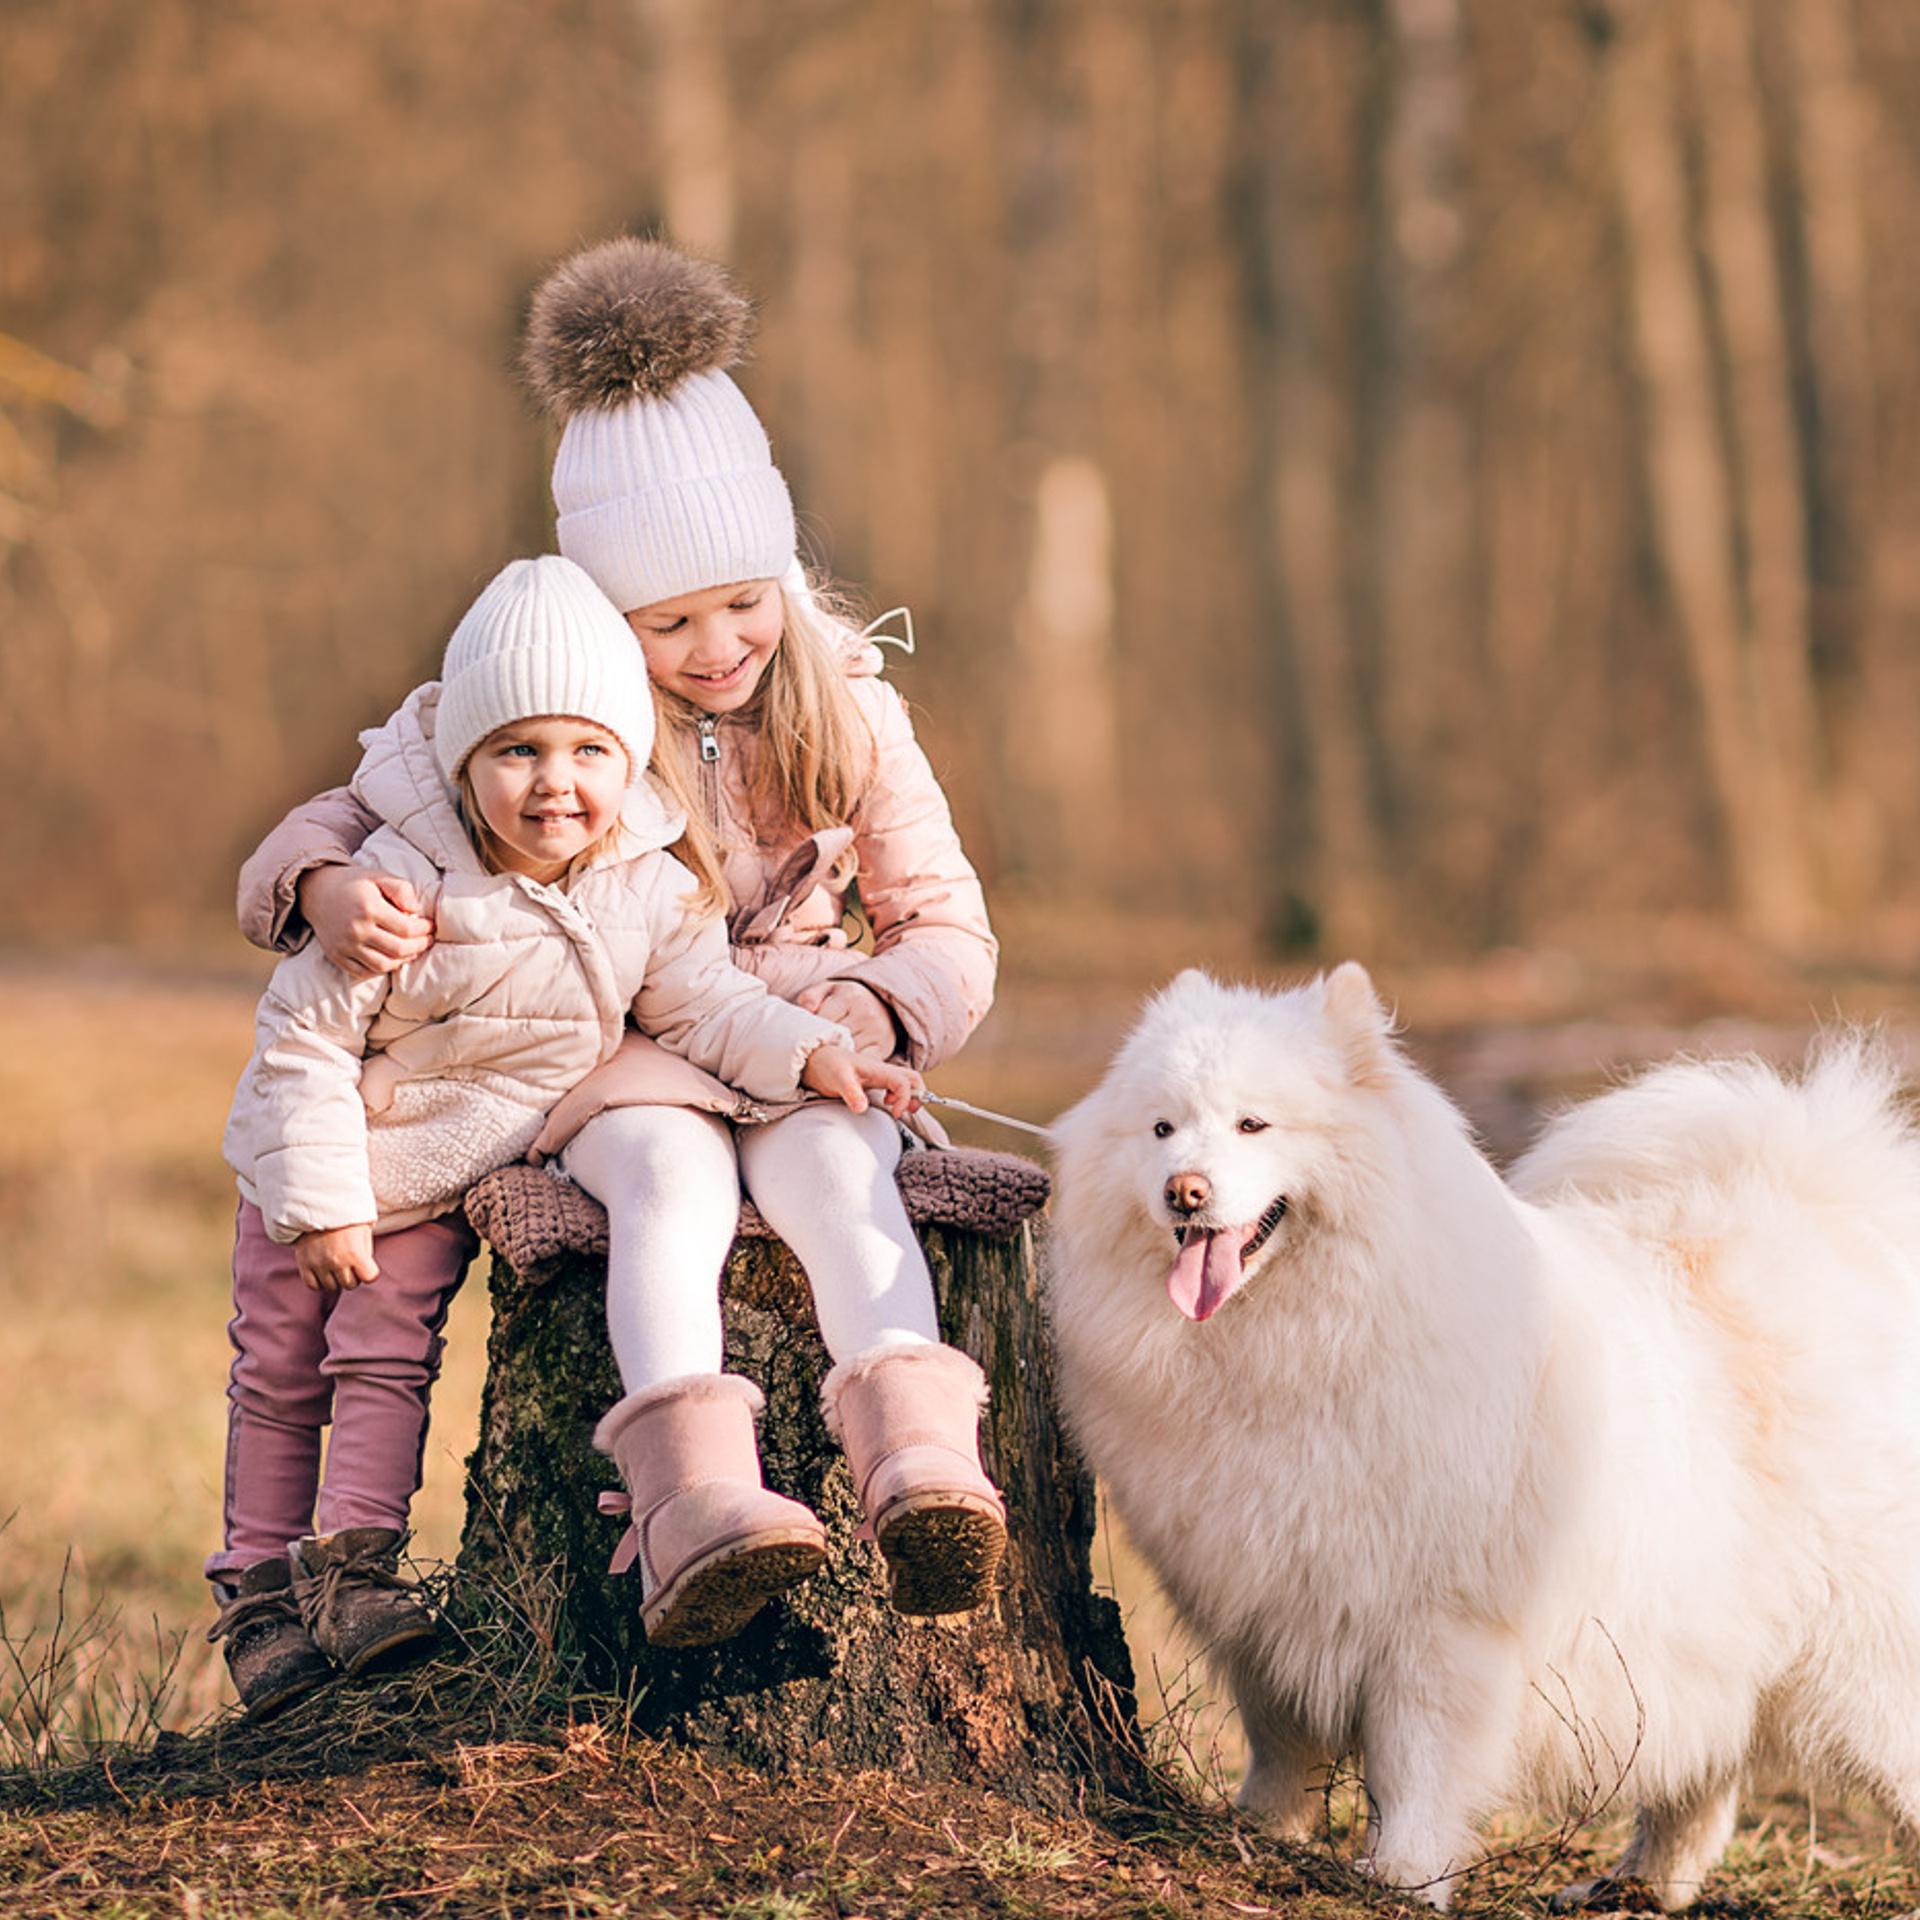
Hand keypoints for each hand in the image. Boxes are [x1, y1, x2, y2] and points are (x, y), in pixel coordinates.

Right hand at [295, 1224, 379, 1293]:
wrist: (320, 1204)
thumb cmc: (346, 1218)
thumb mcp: (364, 1231)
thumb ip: (366, 1253)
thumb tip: (365, 1273)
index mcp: (355, 1253)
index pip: (369, 1277)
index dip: (369, 1271)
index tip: (366, 1264)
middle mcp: (337, 1261)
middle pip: (350, 1284)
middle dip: (353, 1275)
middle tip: (349, 1262)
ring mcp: (319, 1264)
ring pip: (332, 1286)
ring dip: (336, 1278)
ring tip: (336, 1263)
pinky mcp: (304, 1264)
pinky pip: (313, 1285)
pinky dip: (319, 1281)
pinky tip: (323, 1270)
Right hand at [298, 865, 433, 977]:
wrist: (317, 892)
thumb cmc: (354, 884)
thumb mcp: (378, 876)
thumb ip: (401, 889)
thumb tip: (416, 910)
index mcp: (369, 908)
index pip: (407, 929)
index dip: (424, 930)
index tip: (430, 927)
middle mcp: (356, 929)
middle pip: (398, 949)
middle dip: (419, 946)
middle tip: (427, 940)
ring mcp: (345, 945)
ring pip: (383, 964)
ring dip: (403, 960)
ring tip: (412, 951)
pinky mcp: (336, 956)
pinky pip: (365, 971)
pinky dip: (382, 968)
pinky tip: (391, 958)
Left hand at [795, 979, 898, 1056]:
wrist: (881, 1003)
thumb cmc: (846, 999)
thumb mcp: (828, 990)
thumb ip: (811, 996)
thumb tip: (806, 1010)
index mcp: (850, 995)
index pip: (822, 1020)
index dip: (810, 1031)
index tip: (805, 1037)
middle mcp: (866, 1013)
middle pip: (833, 1038)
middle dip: (820, 1046)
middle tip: (812, 1050)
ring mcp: (877, 1031)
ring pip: (846, 1052)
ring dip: (833, 1058)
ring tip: (825, 1057)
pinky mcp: (883, 1047)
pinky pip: (860, 1062)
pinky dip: (849, 1064)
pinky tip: (842, 1062)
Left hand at [801, 1043, 923, 1119]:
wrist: (815, 1059)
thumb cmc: (827, 1065)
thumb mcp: (838, 1079)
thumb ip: (851, 1093)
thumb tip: (862, 1108)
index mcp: (878, 1069)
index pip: (904, 1082)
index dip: (905, 1098)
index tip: (894, 1113)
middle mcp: (882, 1071)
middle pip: (913, 1078)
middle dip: (918, 1095)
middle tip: (907, 1111)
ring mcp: (879, 1076)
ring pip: (907, 1081)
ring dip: (910, 1095)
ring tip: (898, 1110)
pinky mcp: (873, 1081)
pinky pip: (896, 1085)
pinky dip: (900, 1095)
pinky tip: (887, 1103)